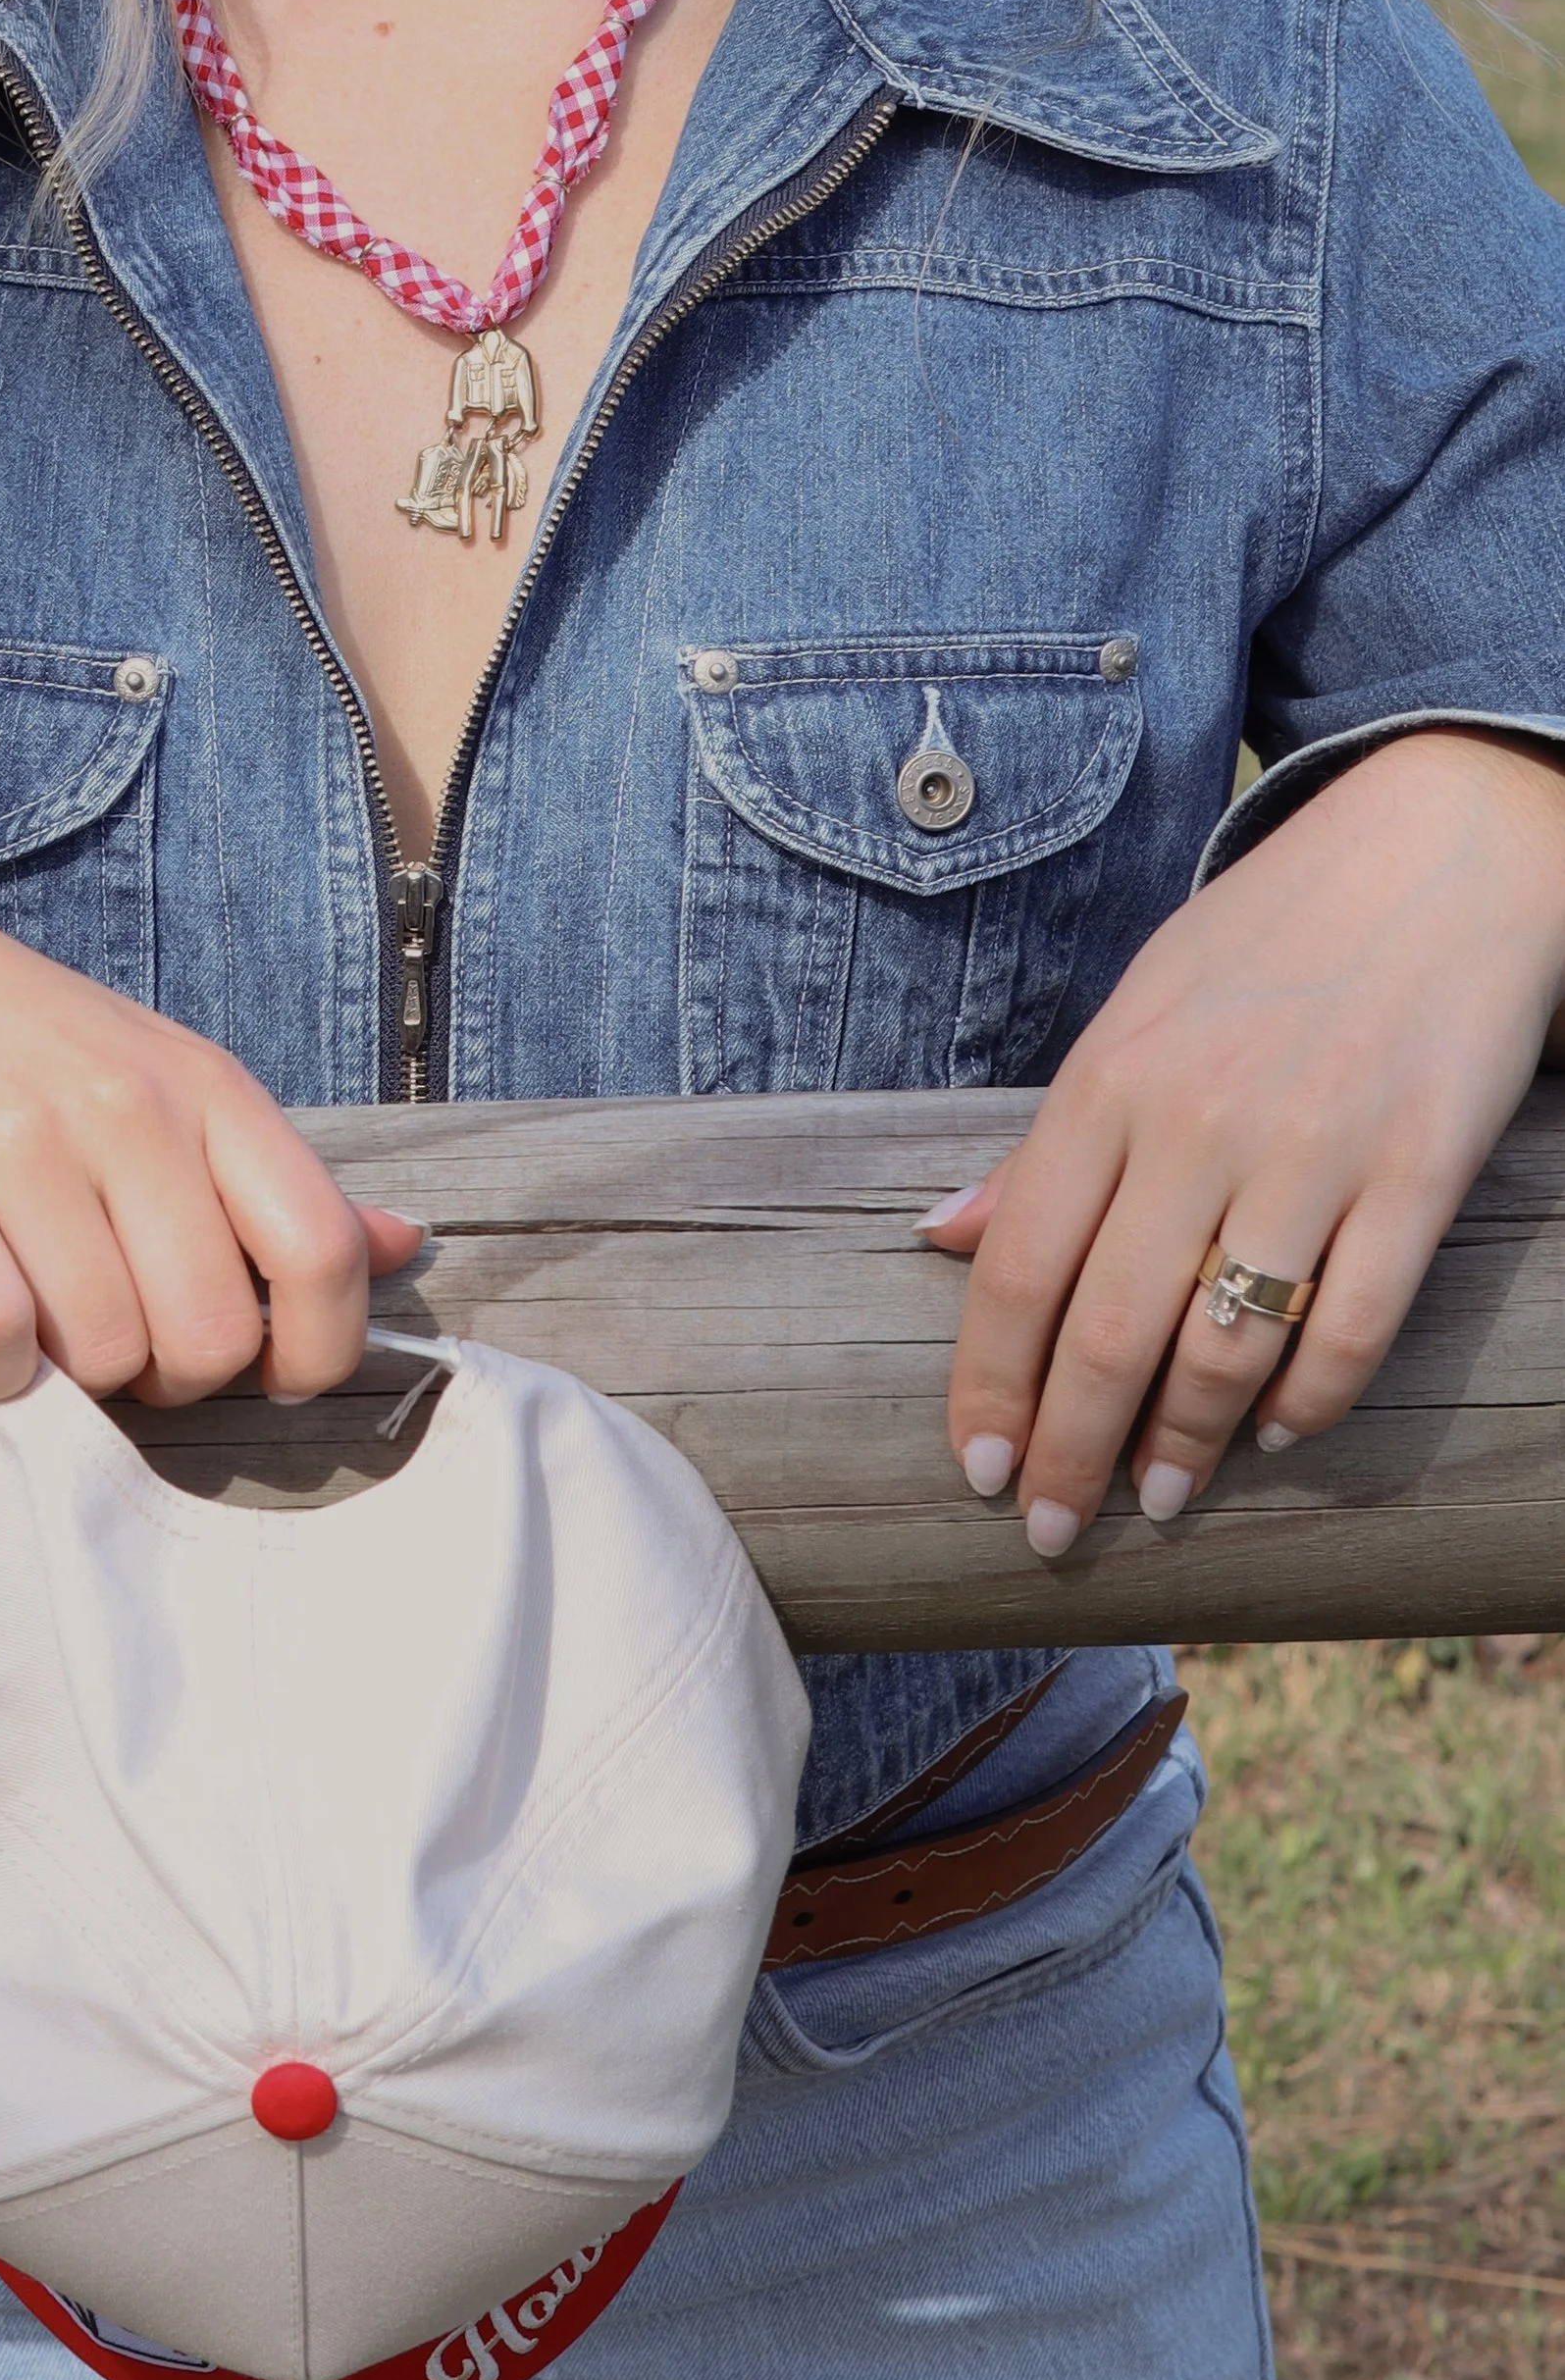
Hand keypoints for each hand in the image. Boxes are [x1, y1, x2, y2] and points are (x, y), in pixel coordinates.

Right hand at [0, 855, 423, 1404]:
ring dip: (77, 1378)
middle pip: (211, 1335)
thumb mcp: (161, 1076)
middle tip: (126, 1348)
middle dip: (174, 1381)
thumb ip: (274, 1176)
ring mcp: (16, 1141)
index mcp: (207, 1086)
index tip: (266, 1370)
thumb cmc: (9, 1037)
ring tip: (47, 1328)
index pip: (324, 1250)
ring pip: (102, 1351)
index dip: (317, 1351)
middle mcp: (126, 1109)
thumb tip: (403, 1249)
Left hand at [921, 731, 1564, 1555]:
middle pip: (1107, 1332)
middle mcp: (1197, 1124)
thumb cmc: (1268, 940)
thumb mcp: (1132, 1013)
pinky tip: (1277, 1437)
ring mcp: (1313, 1152)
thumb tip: (937, 1235)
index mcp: (1108, 1083)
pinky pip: (1353, 1325)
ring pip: (1227, 1348)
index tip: (974, 1469)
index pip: (1018, 1270)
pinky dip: (1309, 1400)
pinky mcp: (1420, 1172)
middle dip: (1067, 1451)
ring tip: (1155, 1499)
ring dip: (1182, 1446)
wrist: (1443, 849)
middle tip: (1048, 1531)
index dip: (989, 1387)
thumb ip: (1044, 1140)